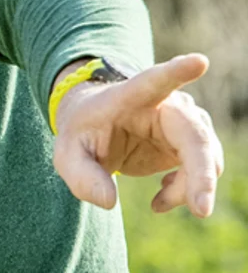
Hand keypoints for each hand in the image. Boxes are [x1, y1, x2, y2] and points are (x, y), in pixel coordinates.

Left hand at [54, 53, 222, 216]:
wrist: (97, 127)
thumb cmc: (82, 134)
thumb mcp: (68, 154)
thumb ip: (82, 177)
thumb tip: (108, 202)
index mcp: (132, 96)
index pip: (155, 81)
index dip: (176, 73)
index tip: (198, 62)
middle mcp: (168, 105)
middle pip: (196, 136)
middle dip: (202, 173)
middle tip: (200, 210)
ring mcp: (185, 123)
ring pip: (205, 158)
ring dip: (188, 188)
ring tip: (156, 203)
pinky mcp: (191, 143)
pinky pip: (202, 171)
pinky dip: (186, 192)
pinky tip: (159, 200)